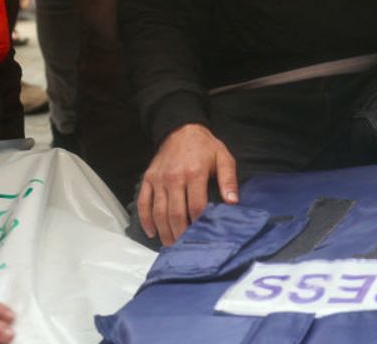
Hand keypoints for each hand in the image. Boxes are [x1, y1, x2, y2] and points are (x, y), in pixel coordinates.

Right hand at [138, 124, 238, 246]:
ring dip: (164, 231)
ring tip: (170, 244)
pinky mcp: (148, 179)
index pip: (196, 206)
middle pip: (175, 213)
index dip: (199, 223)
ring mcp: (158, 179)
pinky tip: (152, 232)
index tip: (203, 236)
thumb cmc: (205, 146)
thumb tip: (233, 202)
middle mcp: (174, 178)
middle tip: (184, 247)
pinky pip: (144, 203)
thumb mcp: (223, 158)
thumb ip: (228, 180)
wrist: (181, 129)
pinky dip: (146, 219)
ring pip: (158, 212)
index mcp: (194, 173)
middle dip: (180, 233)